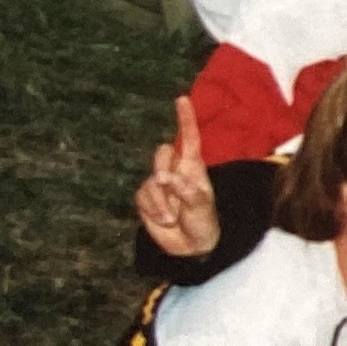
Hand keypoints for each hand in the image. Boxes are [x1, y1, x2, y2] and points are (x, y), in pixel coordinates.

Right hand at [136, 96, 218, 255]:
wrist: (190, 246)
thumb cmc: (204, 222)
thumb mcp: (202, 208)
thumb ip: (186, 192)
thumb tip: (166, 179)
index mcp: (194, 168)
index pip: (190, 139)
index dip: (186, 119)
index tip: (182, 99)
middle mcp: (175, 171)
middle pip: (162, 153)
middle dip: (164, 168)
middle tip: (171, 188)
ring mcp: (158, 184)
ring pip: (151, 180)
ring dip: (161, 201)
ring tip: (174, 217)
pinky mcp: (145, 198)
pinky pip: (142, 196)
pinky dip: (153, 210)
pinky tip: (164, 220)